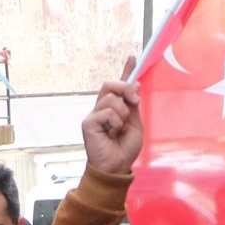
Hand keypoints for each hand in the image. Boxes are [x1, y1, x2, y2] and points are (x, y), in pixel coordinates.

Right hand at [80, 56, 142, 175]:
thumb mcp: (136, 124)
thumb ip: (133, 105)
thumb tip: (135, 84)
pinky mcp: (88, 123)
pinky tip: (112, 133)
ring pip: (111, 99)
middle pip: (110, 84)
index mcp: (113, 108)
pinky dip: (116, 122)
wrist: (117, 167)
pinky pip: (106, 113)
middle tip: (135, 101)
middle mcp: (101, 108)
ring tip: (120, 129)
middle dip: (125, 88)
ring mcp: (93, 115)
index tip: (132, 57)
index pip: (117, 86)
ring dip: (123, 114)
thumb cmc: (125, 149)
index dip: (125, 71)